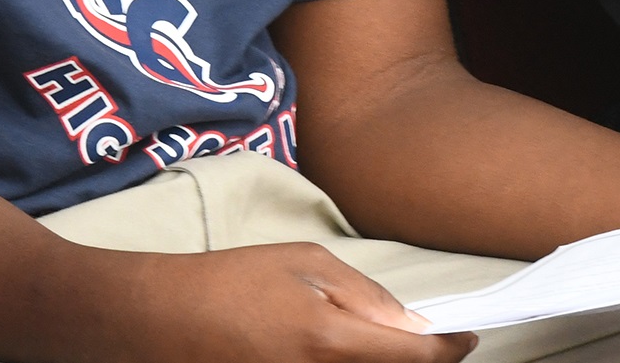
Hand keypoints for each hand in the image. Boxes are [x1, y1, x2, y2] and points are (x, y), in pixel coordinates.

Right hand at [107, 243, 474, 362]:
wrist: (153, 321)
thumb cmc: (230, 281)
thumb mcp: (305, 265)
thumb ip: (364, 296)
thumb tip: (412, 324)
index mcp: (326, 341)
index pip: (411, 359)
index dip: (448, 351)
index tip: (466, 338)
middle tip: (431, 346)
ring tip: (387, 348)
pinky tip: (347, 356)